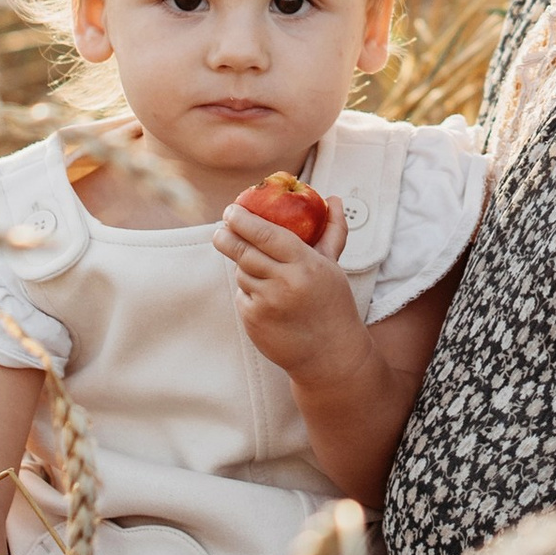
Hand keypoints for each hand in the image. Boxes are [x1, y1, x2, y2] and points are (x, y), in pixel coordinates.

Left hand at [217, 194, 368, 385]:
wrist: (330, 355)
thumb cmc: (332, 305)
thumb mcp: (333, 267)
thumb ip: (332, 231)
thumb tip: (333, 198)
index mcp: (306, 265)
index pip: (268, 235)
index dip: (245, 220)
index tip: (232, 209)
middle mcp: (284, 284)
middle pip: (244, 252)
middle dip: (227, 236)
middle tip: (222, 228)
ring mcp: (267, 304)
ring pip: (241, 273)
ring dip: (243, 266)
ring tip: (257, 267)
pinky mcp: (253, 321)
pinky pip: (242, 295)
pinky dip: (248, 290)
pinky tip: (263, 296)